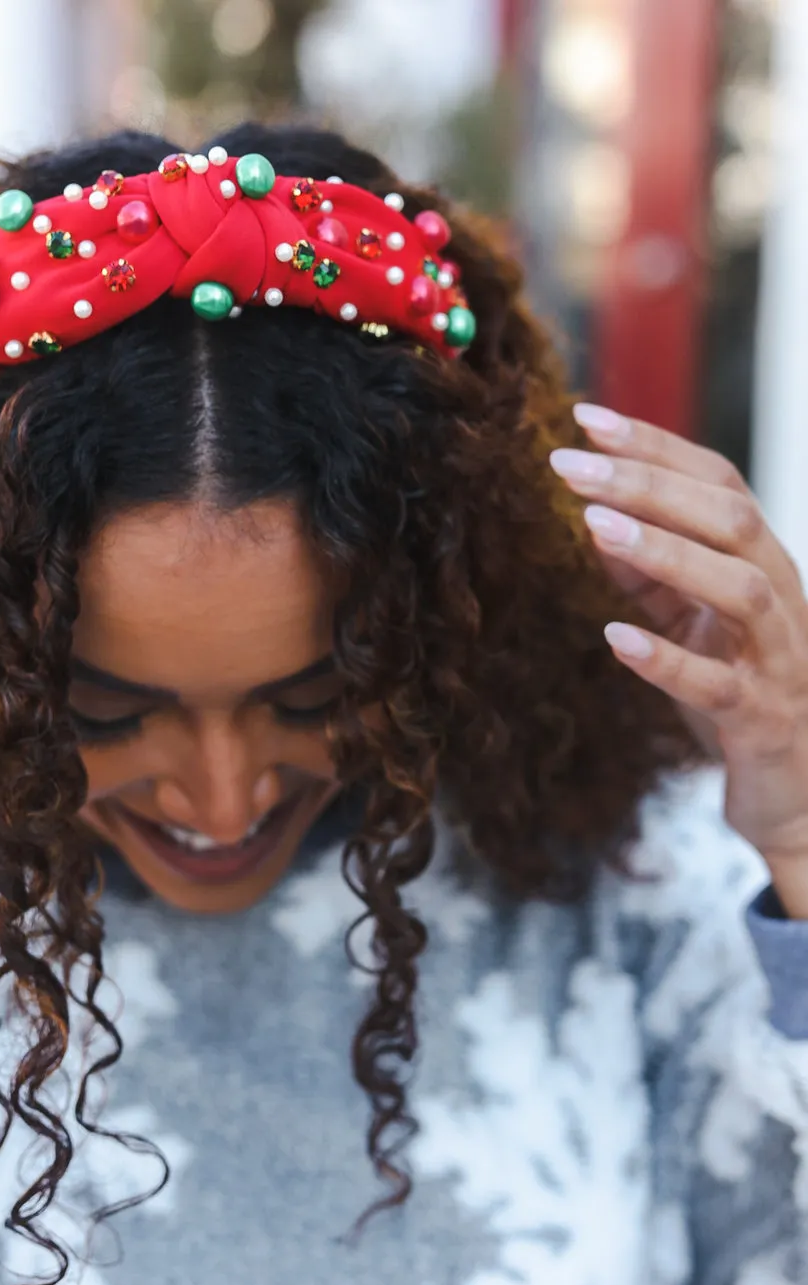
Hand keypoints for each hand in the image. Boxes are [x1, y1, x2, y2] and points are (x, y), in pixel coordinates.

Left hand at [549, 404, 807, 909]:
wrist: (795, 795)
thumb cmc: (740, 698)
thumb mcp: (691, 626)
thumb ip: (654, 576)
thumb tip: (598, 518)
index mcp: (765, 567)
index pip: (719, 484)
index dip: (656, 447)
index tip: (585, 418)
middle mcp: (783, 601)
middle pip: (732, 519)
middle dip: (649, 483)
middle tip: (570, 463)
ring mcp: (781, 661)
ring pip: (740, 589)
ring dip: (666, 552)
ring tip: (594, 526)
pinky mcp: (764, 722)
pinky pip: (719, 686)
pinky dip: (668, 661)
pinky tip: (617, 638)